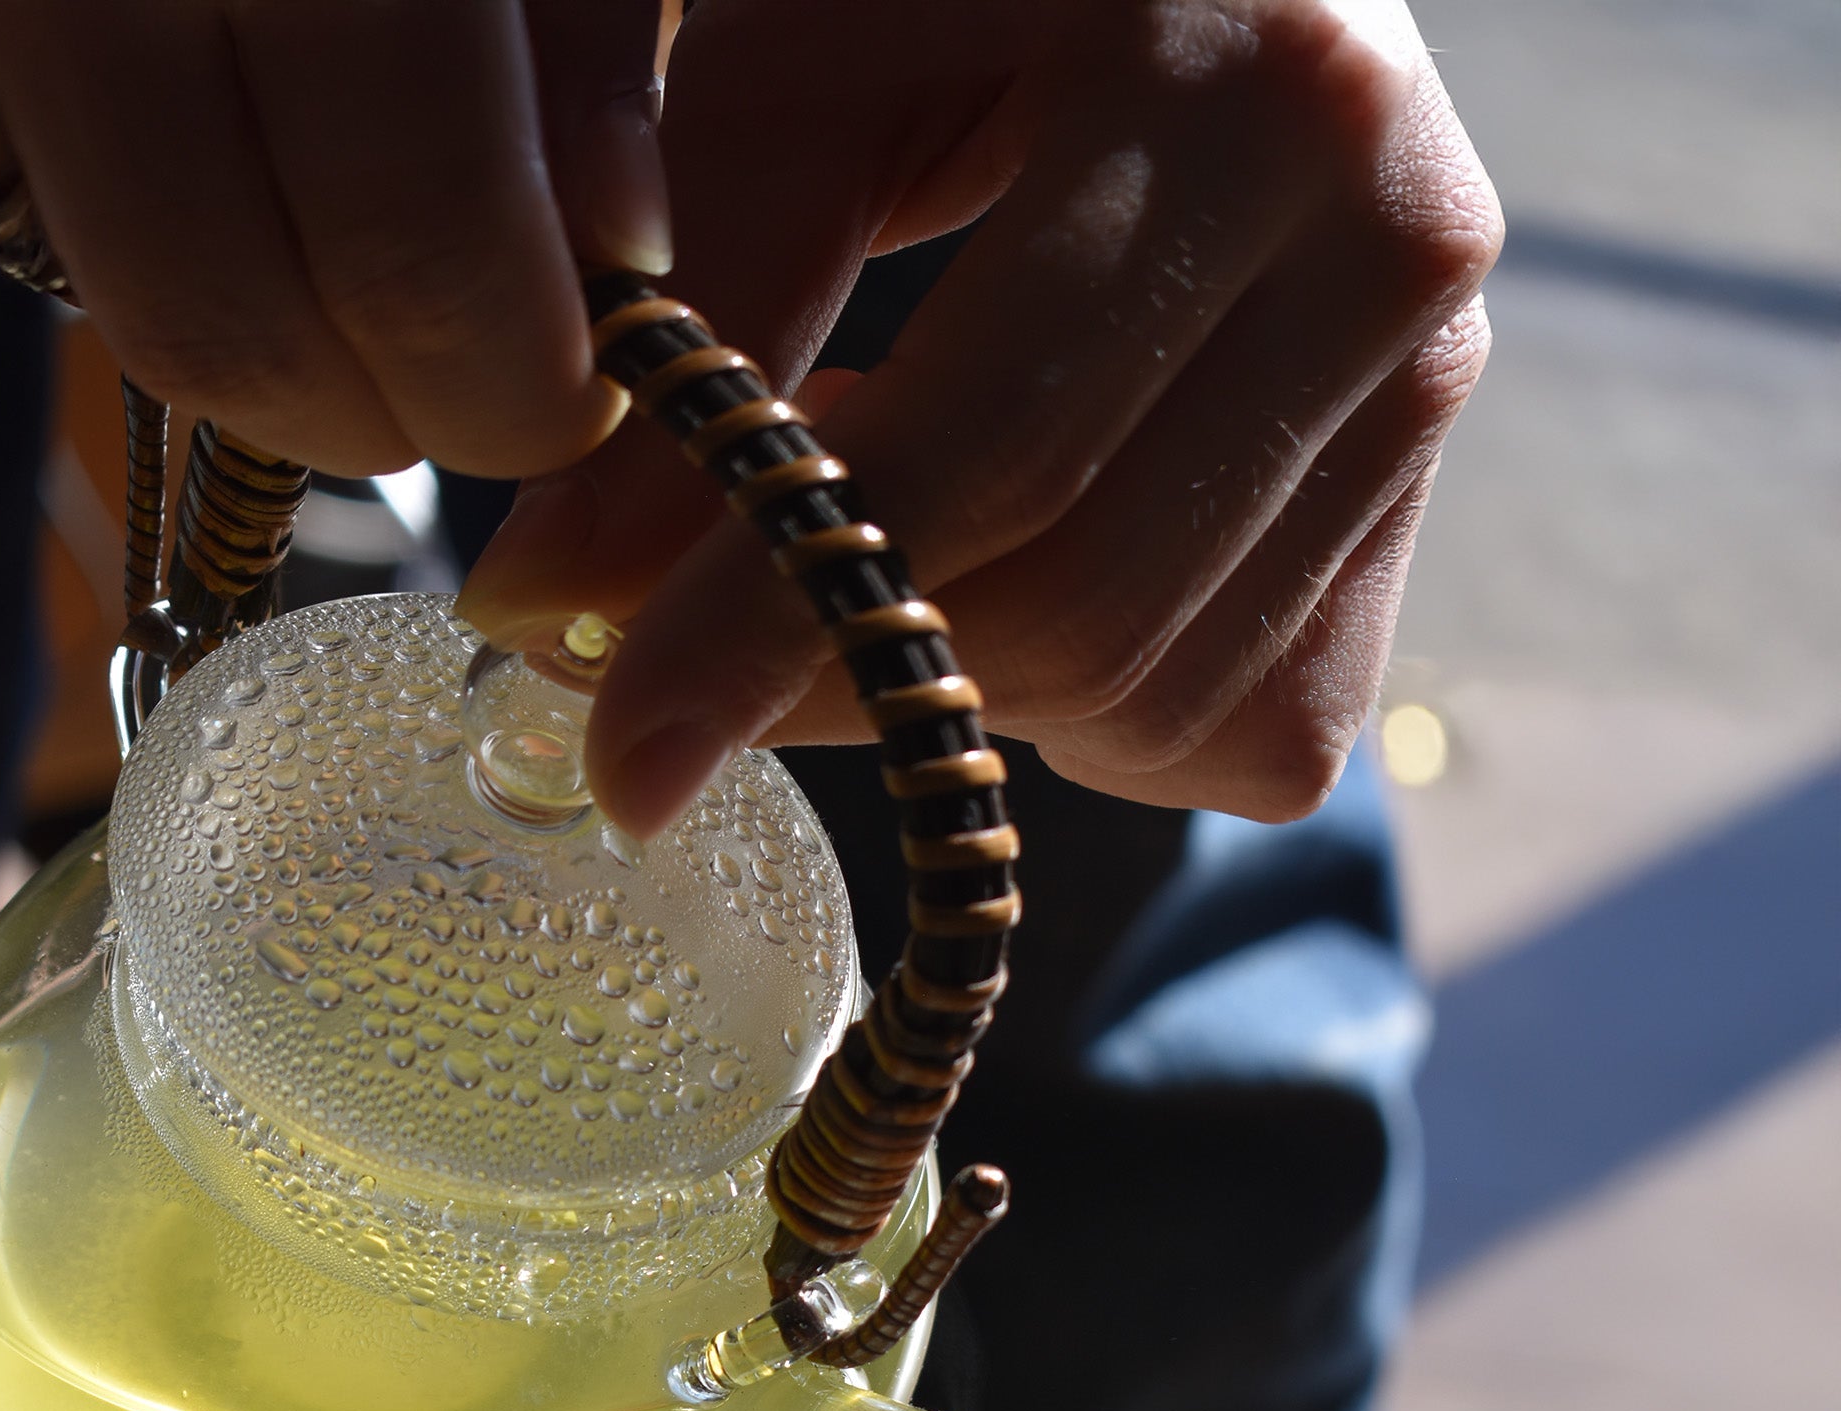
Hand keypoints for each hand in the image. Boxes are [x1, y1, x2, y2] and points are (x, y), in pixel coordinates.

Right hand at [0, 0, 669, 476]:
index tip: (561, 395)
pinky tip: (153, 66)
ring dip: (243, 310)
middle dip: (369, 401)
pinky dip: (80, 183)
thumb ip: (593, 28)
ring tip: (317, 195)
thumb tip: (619, 262)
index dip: (508, 388)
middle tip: (446, 361)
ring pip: (86, 282)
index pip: (417, 257)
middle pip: (224, 326)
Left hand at [456, 0, 1501, 833]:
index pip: (987, 446)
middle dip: (849, 680)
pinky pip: (1224, 730)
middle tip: (690, 672)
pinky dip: (1074, 720)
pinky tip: (1001, 581)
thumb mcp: (799, 86)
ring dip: (956, 683)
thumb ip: (691, 332)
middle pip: (1078, 606)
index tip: (624, 761)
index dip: (777, 624)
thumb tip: (549, 607)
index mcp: (1246, 84)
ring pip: (1150, 692)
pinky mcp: (1424, 521)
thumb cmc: (952, 2)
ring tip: (873, 549)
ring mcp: (1435, 399)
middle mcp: (1392, 248)